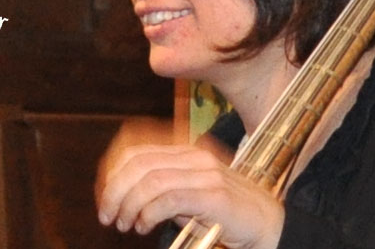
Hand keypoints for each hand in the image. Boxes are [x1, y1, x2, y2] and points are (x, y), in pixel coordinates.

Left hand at [96, 144, 283, 248]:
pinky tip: (144, 226)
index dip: (112, 170)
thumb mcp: (188, 194)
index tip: (104, 195)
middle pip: (138, 163)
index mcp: (185, 151)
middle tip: (107, 215)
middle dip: (114, 190)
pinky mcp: (214, 195)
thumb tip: (123, 195)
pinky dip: (149, 213)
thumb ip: (160, 189)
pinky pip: (169, 199)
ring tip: (124, 224)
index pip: (136, 148)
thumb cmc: (226, 214)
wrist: (271, 225)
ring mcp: (205, 173)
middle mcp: (194, 155)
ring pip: (150, 180)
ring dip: (128, 204)